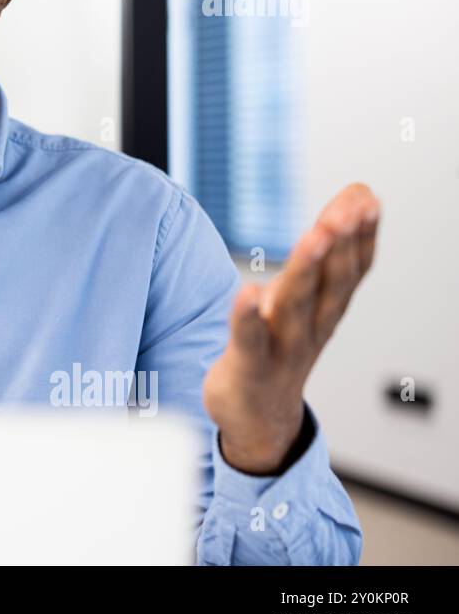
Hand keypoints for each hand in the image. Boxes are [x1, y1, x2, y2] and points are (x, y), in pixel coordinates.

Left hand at [203, 183, 378, 473]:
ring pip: (297, 304)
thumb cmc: (284, 345)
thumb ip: (329, 250)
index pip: (353, 267)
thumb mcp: (312, 297)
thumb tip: (355, 197)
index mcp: (328, 308)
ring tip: (315, 234)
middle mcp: (312, 326)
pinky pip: (249, 338)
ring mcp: (282, 347)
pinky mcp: (249, 365)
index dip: (362, 233)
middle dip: (342, 244)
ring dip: (307, 268)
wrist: (260, 417)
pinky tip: (248, 292)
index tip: (366, 196)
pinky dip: (249, 317)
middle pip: (332, 282)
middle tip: (350, 209)